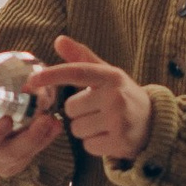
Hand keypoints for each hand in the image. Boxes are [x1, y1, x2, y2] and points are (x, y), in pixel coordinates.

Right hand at [0, 81, 68, 180]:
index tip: (7, 120)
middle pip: (10, 153)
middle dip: (30, 138)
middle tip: (45, 119)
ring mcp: (4, 165)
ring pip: (25, 155)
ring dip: (42, 138)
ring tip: (54, 121)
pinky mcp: (18, 165)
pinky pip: (33, 154)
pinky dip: (46, 140)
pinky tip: (55, 126)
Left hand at [49, 39, 153, 162]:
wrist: (154, 123)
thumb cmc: (123, 96)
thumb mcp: (107, 74)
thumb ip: (82, 58)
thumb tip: (58, 39)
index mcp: (111, 76)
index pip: (77, 72)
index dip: (52, 75)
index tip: (32, 80)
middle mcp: (116, 96)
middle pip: (71, 108)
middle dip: (79, 112)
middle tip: (98, 111)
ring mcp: (119, 120)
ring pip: (77, 129)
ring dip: (85, 129)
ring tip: (104, 124)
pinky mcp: (120, 141)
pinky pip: (88, 146)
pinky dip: (95, 144)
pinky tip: (109, 137)